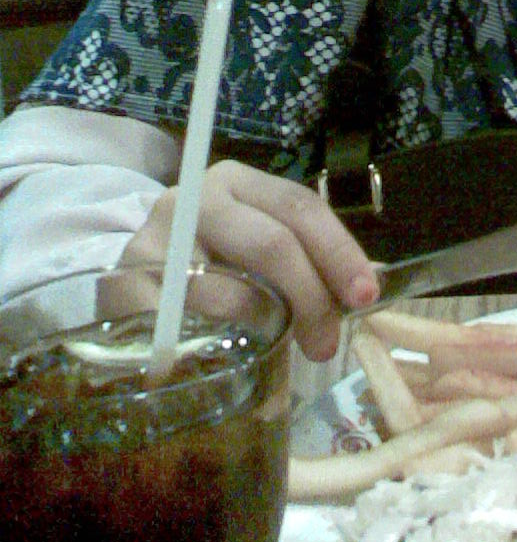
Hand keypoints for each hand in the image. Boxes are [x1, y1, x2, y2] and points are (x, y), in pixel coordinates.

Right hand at [121, 160, 379, 359]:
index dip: (339, 252)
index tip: (365, 297)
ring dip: (263, 327)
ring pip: (229, 289)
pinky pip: (181, 326)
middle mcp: (194, 199)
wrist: (128, 280)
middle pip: (271, 243)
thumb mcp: (257, 248)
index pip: (300, 207)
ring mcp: (153, 240)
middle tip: (325, 344)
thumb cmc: (209, 264)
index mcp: (237, 183)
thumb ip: (308, 260)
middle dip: (311, 297)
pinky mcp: (121, 286)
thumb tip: (369, 285)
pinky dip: (207, 347)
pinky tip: (220, 358)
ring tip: (274, 347)